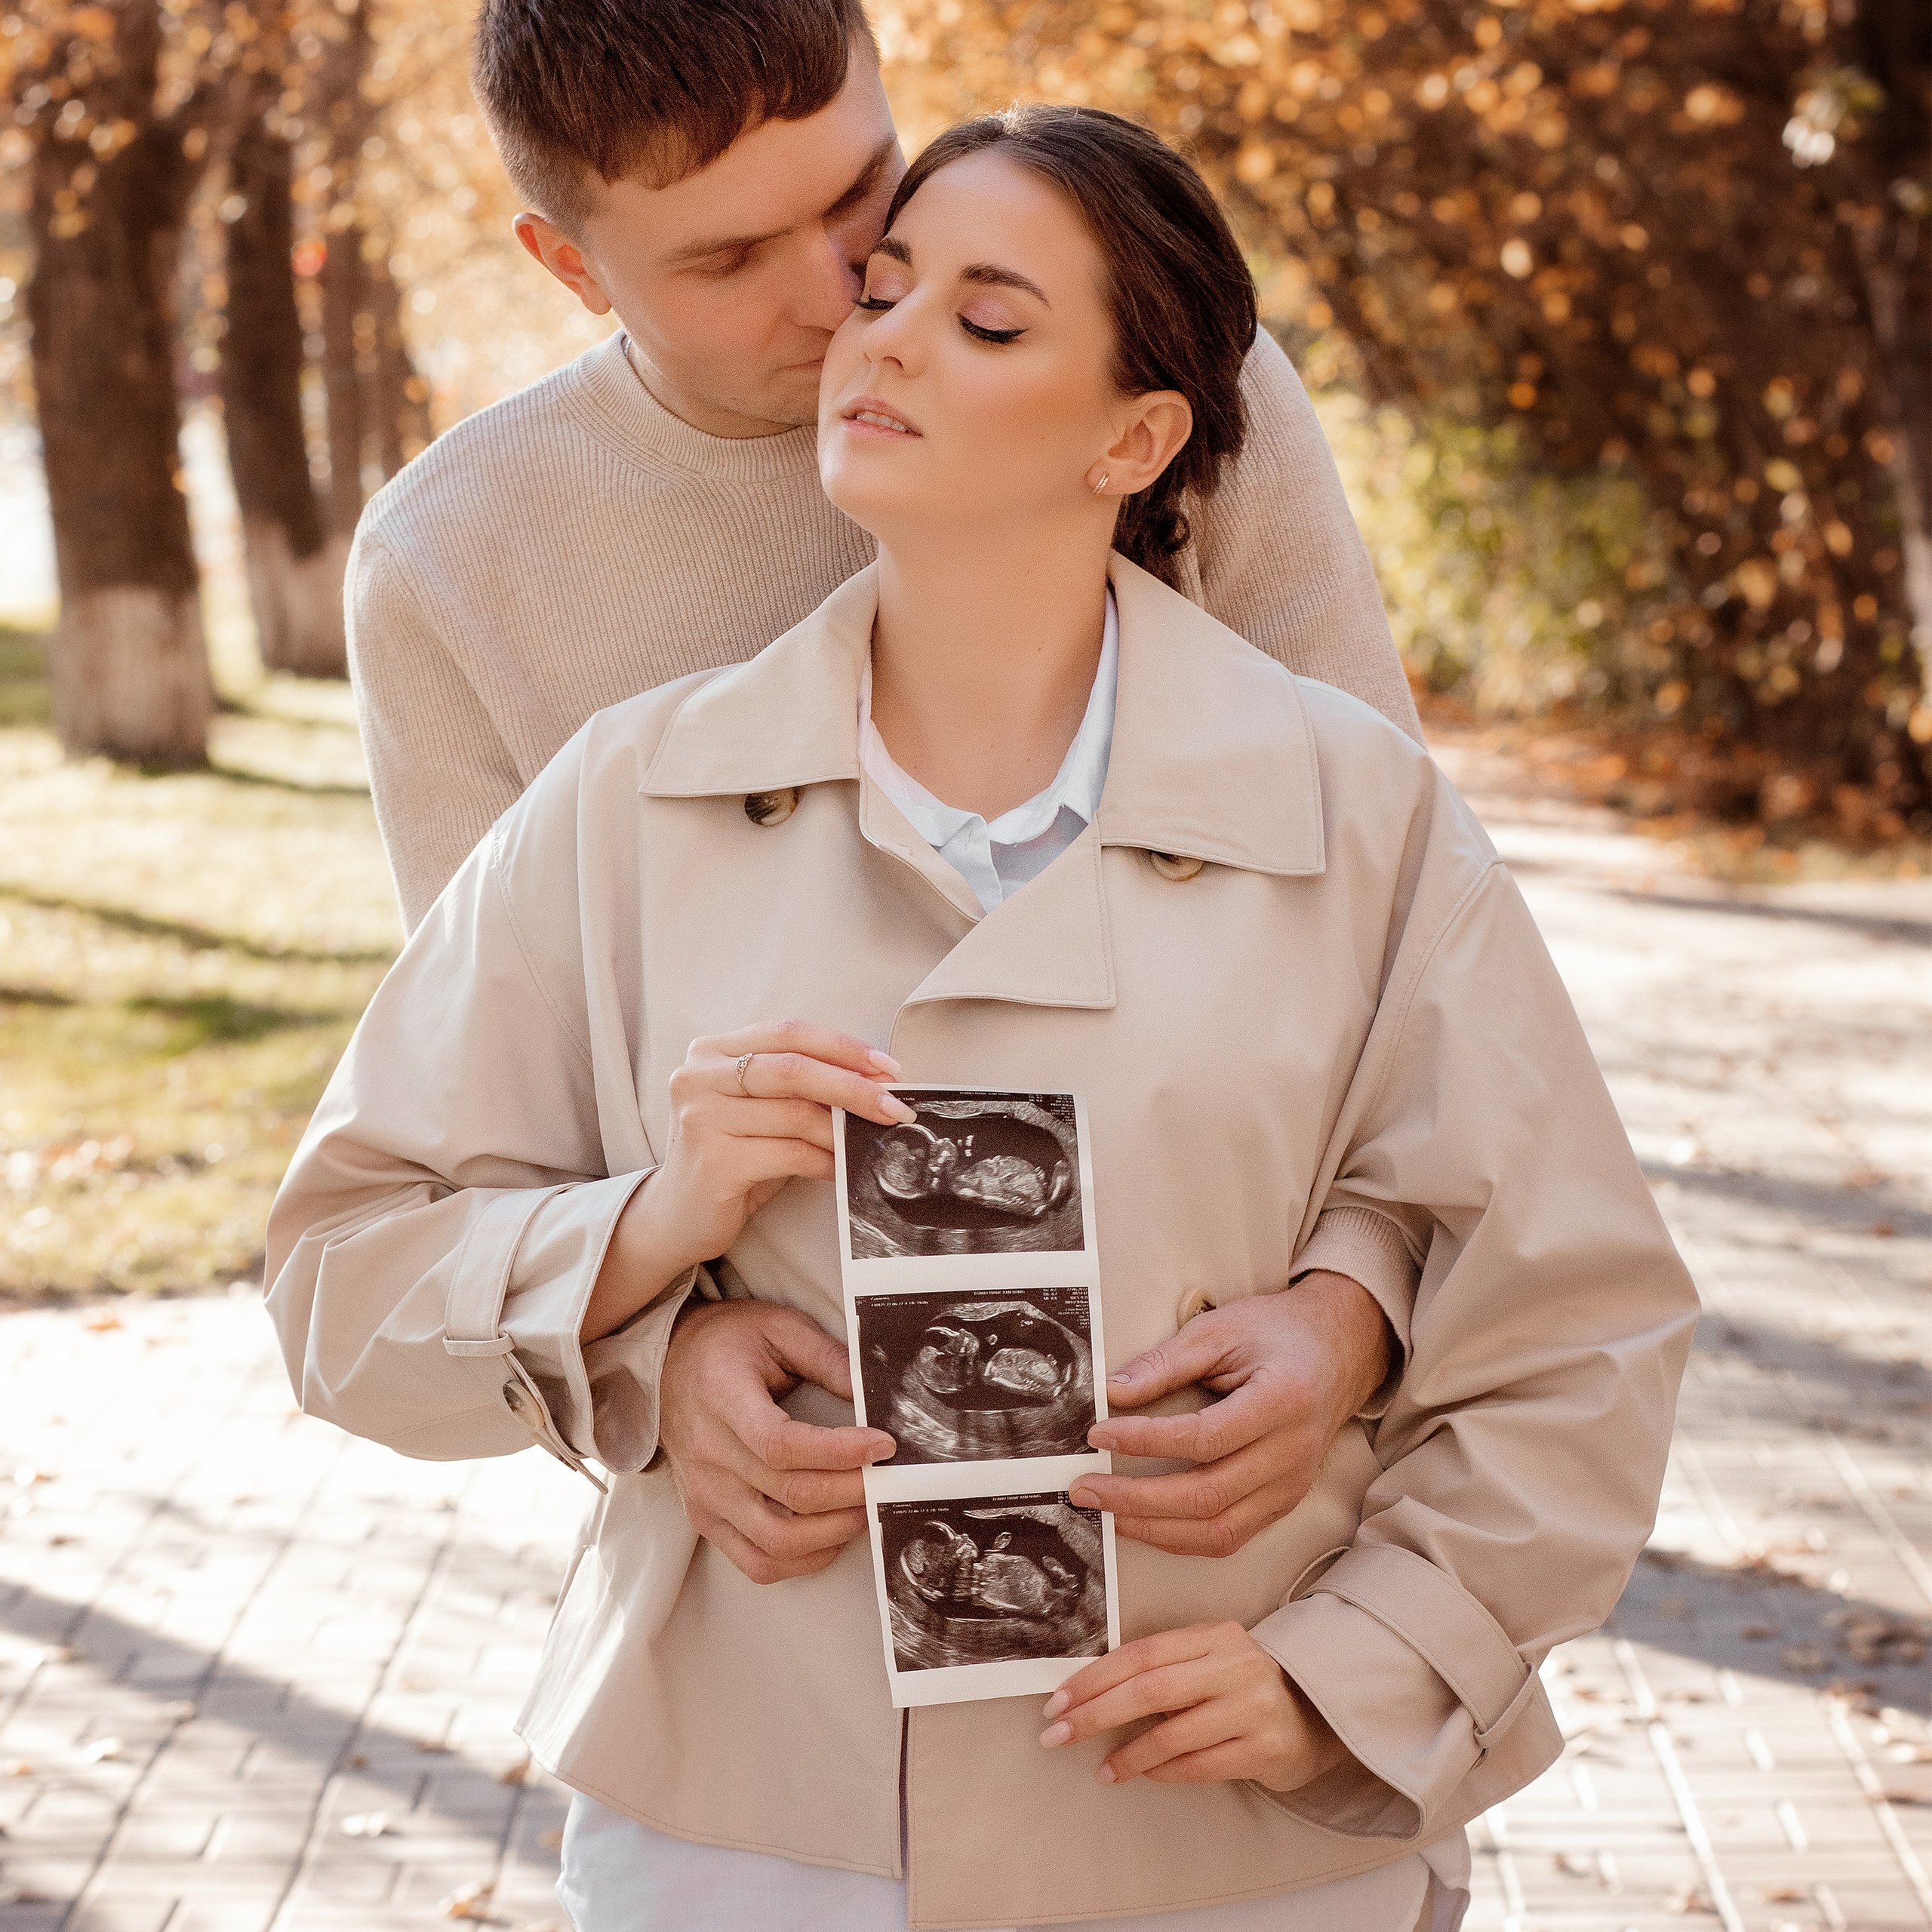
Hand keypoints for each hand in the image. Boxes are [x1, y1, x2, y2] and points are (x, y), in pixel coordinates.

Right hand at [585, 1019, 915, 1340]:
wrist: (675, 1216)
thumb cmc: (729, 1156)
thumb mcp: (758, 1109)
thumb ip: (797, 1088)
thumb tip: (875, 1080)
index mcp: (711, 1051)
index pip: (788, 1033)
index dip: (843, 1046)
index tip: (888, 1066)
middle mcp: (698, 1077)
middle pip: (793, 1069)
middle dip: (854, 1086)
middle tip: (897, 1105)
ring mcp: (701, 1118)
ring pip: (796, 1114)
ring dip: (843, 1131)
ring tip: (871, 1141)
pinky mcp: (714, 1161)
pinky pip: (790, 1154)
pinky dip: (825, 1161)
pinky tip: (841, 1169)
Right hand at [657, 1298, 895, 1584]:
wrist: (670, 1363)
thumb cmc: (726, 1344)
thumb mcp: (779, 1327)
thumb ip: (827, 1357)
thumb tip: (873, 1392)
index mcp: (723, 1398)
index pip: (782, 1445)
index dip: (839, 1452)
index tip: (882, 1444)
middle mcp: (708, 1454)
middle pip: (790, 1495)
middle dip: (852, 1492)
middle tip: (888, 1477)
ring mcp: (704, 1493)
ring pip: (776, 1541)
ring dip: (833, 1532)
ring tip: (866, 1507)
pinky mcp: (705, 1517)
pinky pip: (755, 1561)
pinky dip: (800, 1560)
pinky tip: (829, 1536)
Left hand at [1038, 1620, 1348, 1789]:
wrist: (1318, 1713)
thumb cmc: (1245, 1686)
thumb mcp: (1209, 1660)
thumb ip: (1165, 1668)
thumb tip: (1093, 1690)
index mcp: (1214, 1635)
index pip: (1142, 1653)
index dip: (1094, 1677)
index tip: (1058, 1700)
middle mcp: (1235, 1666)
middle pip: (1150, 1689)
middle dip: (1095, 1713)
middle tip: (1058, 1734)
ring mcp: (1253, 1708)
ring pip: (1173, 1733)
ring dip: (1128, 1755)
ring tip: (1102, 1769)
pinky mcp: (1265, 1749)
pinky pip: (1200, 1764)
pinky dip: (1165, 1771)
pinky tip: (1144, 1774)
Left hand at [1070, 1273, 1391, 1557]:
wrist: (1338, 1350)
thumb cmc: (1278, 1333)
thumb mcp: (1221, 1329)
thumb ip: (1166, 1361)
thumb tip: (1112, 1391)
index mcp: (1283, 1401)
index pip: (1205, 1437)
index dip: (1145, 1441)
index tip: (1098, 1434)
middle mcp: (1293, 1453)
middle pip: (1208, 1495)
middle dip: (1137, 1499)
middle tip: (1085, 1488)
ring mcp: (1292, 1485)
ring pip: (1219, 1530)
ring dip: (1155, 1529)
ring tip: (1106, 1513)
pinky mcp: (1284, 1502)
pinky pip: (1231, 1536)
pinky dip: (1183, 1537)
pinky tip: (1145, 1522)